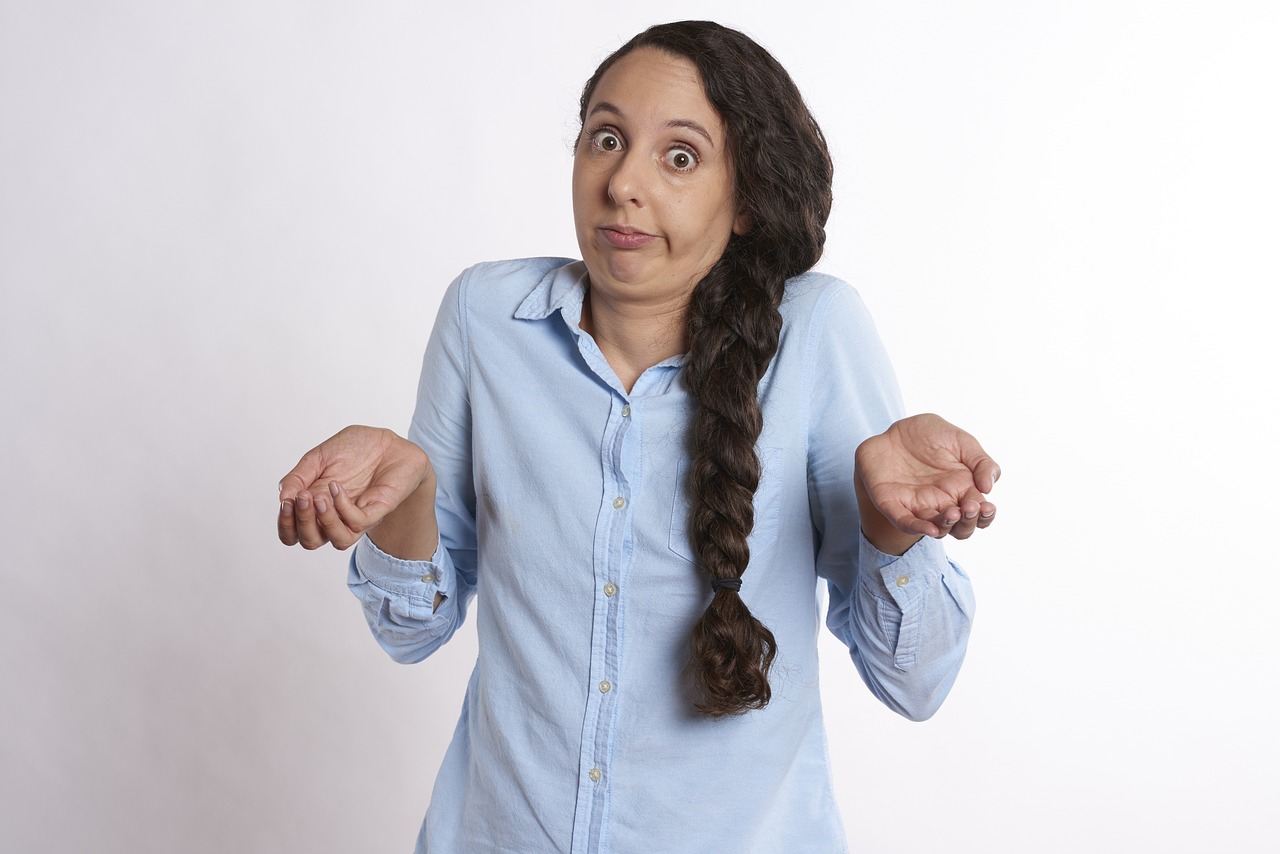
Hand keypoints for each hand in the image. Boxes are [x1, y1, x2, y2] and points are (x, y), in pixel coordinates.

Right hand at [278, 426, 431, 549]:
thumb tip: (283, 497)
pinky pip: (358, 522)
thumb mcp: (320, 457)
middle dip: (302, 522)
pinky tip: (337, 486)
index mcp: (316, 505)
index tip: (286, 502)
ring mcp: (357, 515)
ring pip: (339, 540)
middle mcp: (335, 516)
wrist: (390, 442)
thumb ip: (299, 476)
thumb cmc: (356, 449)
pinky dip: (343, 507)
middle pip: (311, 541)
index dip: (286, 525)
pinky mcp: (377, 510)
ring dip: (324, 522)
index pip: (294, 533)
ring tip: (319, 497)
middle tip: (302, 497)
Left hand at [854, 413, 998, 549]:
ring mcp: (917, 505)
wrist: (895, 428)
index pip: (978, 513)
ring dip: (946, 525)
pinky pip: (904, 522)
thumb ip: (981, 462)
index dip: (985, 515)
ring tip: (953, 513)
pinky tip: (930, 529)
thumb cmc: (930, 435)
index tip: (986, 506)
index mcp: (962, 489)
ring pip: (936, 528)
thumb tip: (988, 488)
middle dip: (967, 523)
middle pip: (960, 528)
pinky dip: (917, 528)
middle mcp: (942, 503)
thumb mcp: (962, 441)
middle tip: (970, 508)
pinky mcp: (892, 503)